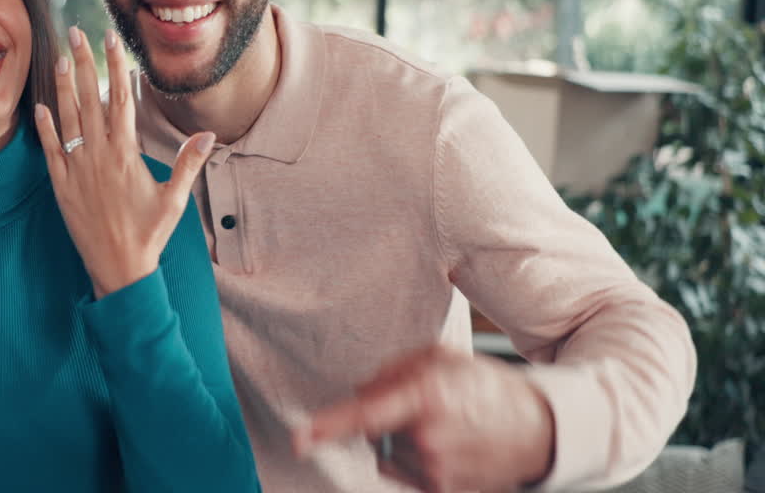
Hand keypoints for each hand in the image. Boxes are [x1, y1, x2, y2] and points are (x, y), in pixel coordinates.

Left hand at [33, 26, 214, 297]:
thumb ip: (188, 163)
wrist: (118, 268)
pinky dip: (45, 128)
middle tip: (77, 32)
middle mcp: (99, 157)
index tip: (111, 39)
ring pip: (68, 119)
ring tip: (62, 58)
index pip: (120, 100)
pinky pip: (50, 151)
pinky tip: (41, 107)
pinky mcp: (61, 186)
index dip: (115, 67)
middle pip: (91, 100)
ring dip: (65, 87)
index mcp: (126, 155)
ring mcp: (77, 170)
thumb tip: (208, 135)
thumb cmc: (149, 234)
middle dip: (85, 63)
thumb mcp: (174, 199)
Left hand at [295, 345, 554, 492]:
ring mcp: (435, 470)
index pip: (366, 414)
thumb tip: (360, 391)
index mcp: (427, 396)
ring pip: (385, 453)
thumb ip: (392, 369)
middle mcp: (428, 438)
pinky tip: (442, 446)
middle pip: (371, 430)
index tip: (302, 438)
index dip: (329, 426)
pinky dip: (410, 459)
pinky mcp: (441, 492)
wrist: (536, 429)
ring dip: (397, 439)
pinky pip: (401, 472)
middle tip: (420, 404)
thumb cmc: (484, 387)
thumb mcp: (439, 358)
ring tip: (439, 426)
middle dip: (382, 416)